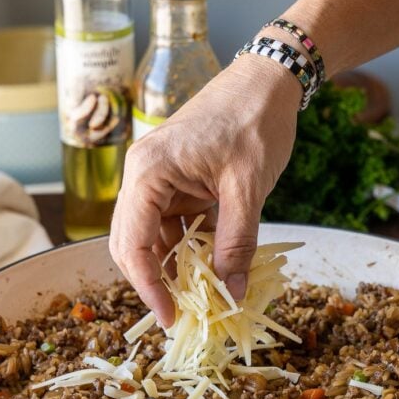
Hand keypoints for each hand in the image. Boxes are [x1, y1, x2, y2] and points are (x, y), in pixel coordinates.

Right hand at [110, 57, 300, 325]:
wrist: (267, 80)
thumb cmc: (255, 121)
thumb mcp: (249, 187)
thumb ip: (237, 242)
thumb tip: (230, 294)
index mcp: (148, 172)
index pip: (131, 244)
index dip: (148, 287)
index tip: (171, 318)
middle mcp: (143, 177)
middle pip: (132, 245)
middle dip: (155, 282)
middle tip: (184, 316)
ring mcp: (158, 181)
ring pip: (153, 239)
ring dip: (175, 269)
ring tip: (203, 298)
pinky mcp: (177, 184)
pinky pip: (174, 227)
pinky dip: (190, 250)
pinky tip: (212, 269)